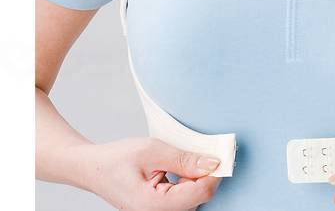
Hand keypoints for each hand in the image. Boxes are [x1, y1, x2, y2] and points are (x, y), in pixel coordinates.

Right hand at [70, 137, 222, 210]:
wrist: (90, 168)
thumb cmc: (115, 159)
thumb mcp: (152, 150)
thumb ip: (184, 159)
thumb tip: (213, 163)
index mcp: (153, 205)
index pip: (200, 193)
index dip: (215, 173)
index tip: (222, 155)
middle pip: (198, 197)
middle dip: (206, 175)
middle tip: (207, 152)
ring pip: (192, 198)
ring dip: (197, 178)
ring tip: (190, 158)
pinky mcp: (158, 209)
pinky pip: (182, 198)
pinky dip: (187, 182)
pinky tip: (182, 168)